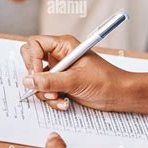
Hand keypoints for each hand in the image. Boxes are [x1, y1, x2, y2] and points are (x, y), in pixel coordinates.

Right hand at [20, 35, 147, 114]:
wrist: (119, 95)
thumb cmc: (105, 80)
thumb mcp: (75, 80)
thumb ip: (50, 81)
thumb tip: (28, 81)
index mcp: (63, 45)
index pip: (35, 44)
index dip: (32, 59)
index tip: (36, 75)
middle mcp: (59, 56)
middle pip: (31, 60)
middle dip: (35, 77)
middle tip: (44, 87)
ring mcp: (59, 70)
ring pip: (37, 80)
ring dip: (45, 93)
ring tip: (59, 98)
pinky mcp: (61, 84)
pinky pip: (46, 91)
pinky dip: (52, 99)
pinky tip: (64, 103)